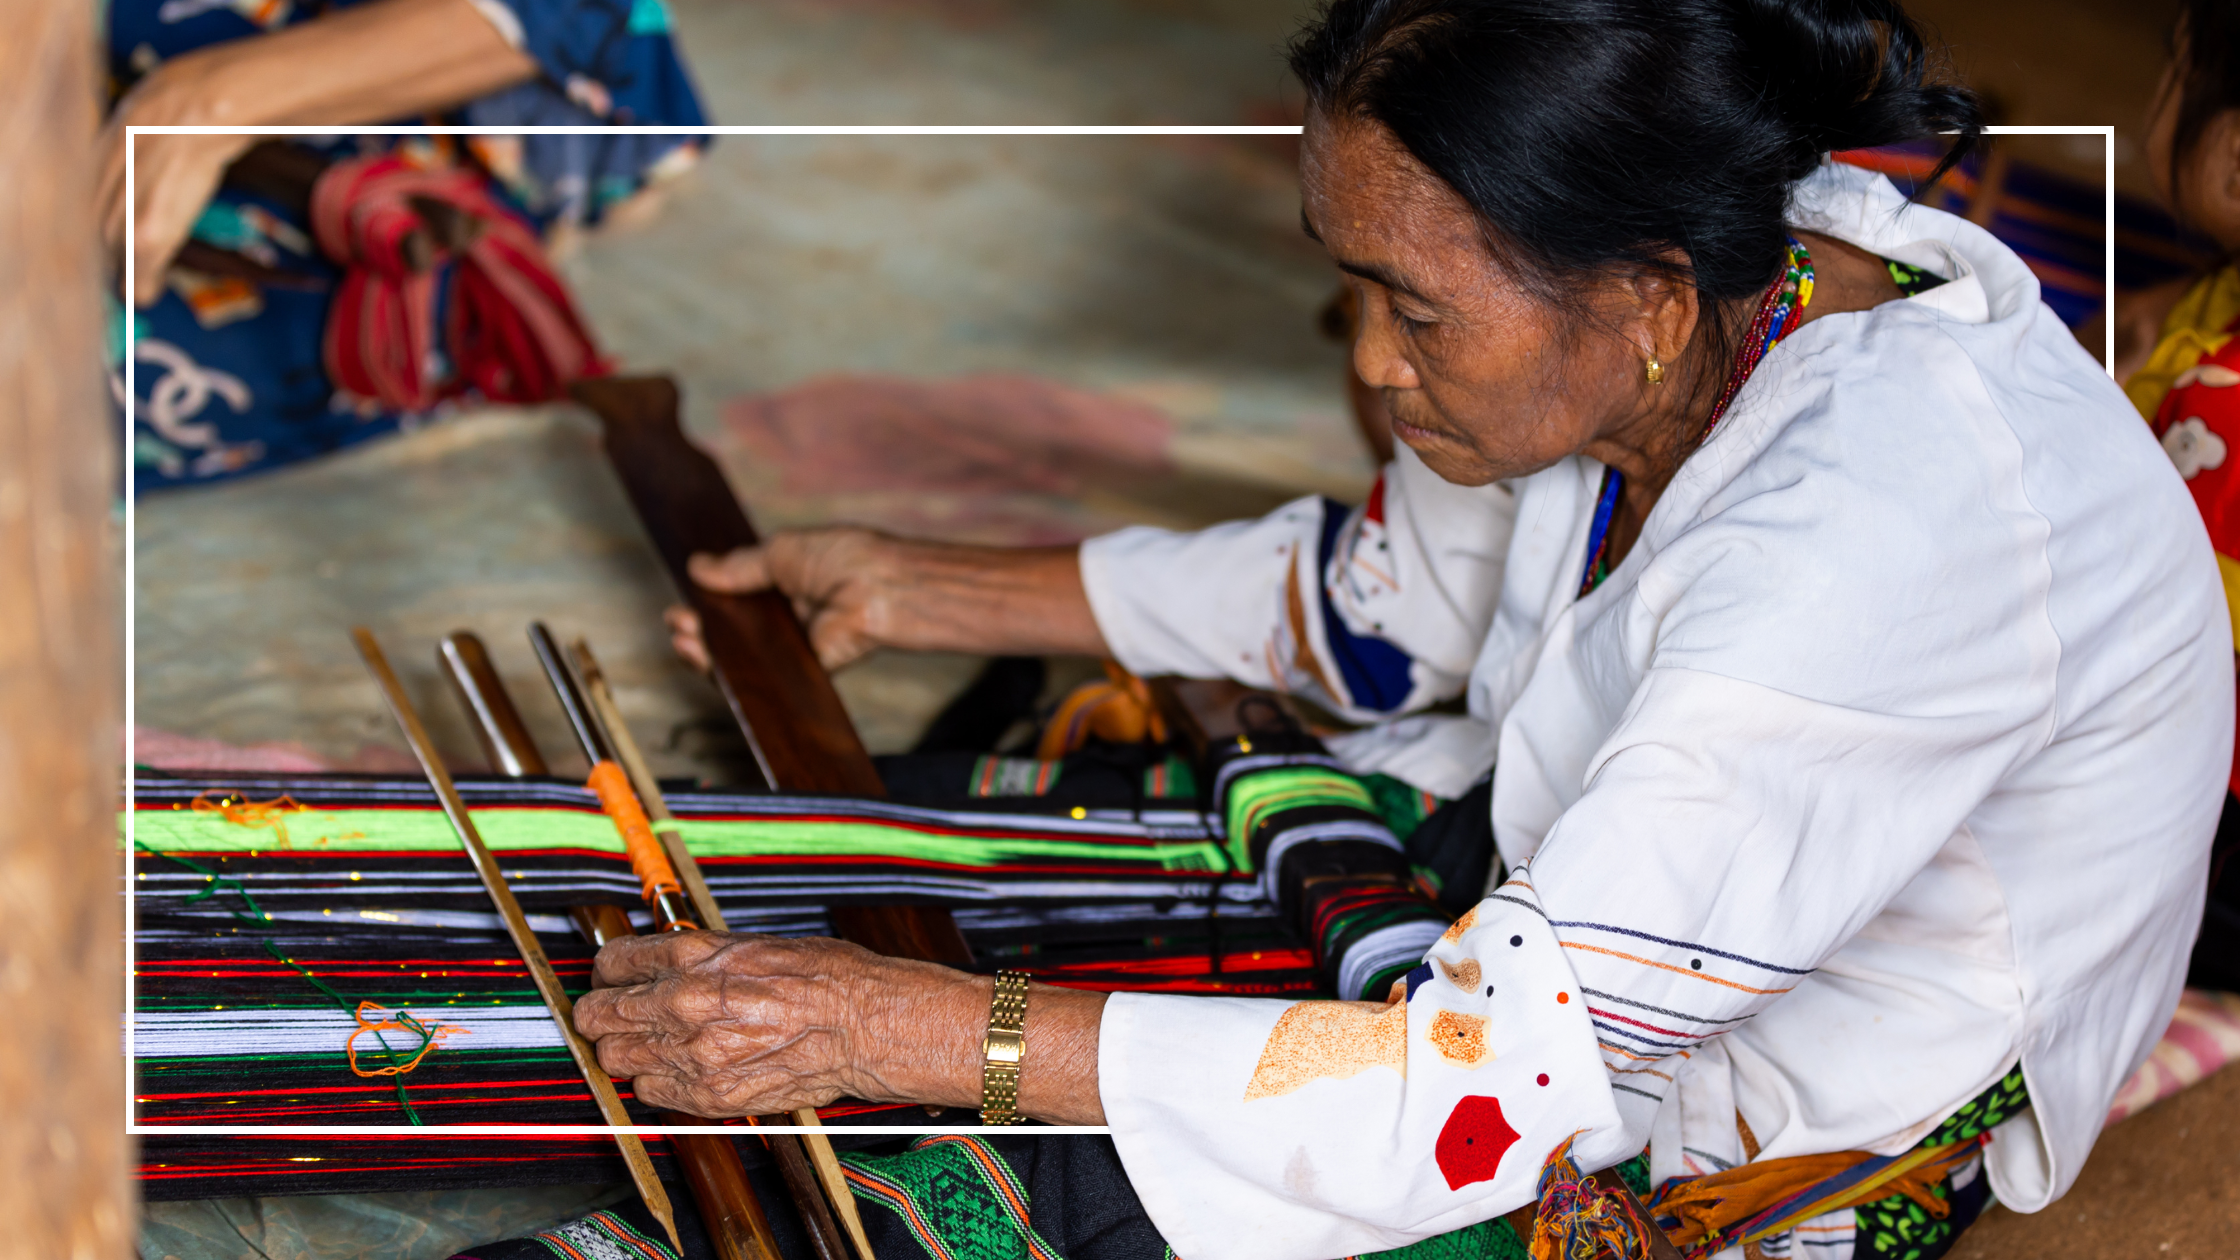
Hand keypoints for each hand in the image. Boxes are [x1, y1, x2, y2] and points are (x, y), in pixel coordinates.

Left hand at [93, 0, 541, 306]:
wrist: (343, 57)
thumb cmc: (307, 87)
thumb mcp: (243, 110)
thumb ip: (209, 140)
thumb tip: (183, 183)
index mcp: (159, 90)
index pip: (110, 159)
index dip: (101, 210)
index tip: (106, 254)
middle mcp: (157, 95)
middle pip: (113, 177)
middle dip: (109, 236)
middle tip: (117, 289)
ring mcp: (179, 107)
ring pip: (139, 190)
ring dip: (134, 248)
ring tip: (136, 294)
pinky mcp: (208, 122)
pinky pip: (173, 190)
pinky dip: (160, 233)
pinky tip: (151, 265)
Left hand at [571, 931, 986, 1116]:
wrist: (863, 1025)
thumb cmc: (824, 978)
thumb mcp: (754, 943)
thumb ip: (700, 956)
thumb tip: (664, 963)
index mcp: (694, 956)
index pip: (612, 963)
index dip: (610, 971)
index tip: (614, 978)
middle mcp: (683, 1003)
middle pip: (598, 1015)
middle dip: (602, 1015)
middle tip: (615, 1016)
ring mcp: (692, 1053)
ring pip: (615, 1059)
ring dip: (625, 1052)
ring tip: (649, 1045)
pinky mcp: (707, 1095)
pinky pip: (650, 1094)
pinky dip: (657, 1083)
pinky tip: (681, 1068)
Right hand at [664, 528, 1106, 672]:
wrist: (884, 587)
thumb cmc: (848, 558)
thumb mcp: (783, 551)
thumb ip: (742, 566)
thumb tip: (699, 567)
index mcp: (788, 584)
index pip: (738, 600)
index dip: (707, 604)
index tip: (682, 602)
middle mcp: (791, 618)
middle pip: (734, 633)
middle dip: (699, 631)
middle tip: (677, 623)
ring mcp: (796, 648)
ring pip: (743, 660)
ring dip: (706, 652)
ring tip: (684, 639)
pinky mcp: (805, 673)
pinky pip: (764, 681)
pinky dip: (731, 674)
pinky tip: (705, 660)